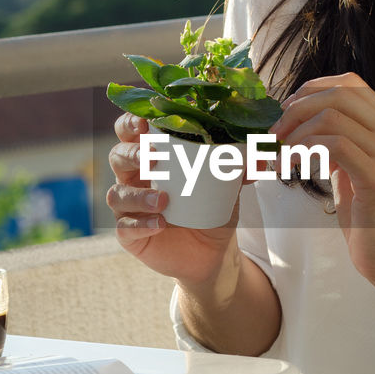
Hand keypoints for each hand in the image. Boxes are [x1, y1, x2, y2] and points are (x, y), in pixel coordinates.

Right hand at [106, 113, 240, 284]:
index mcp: (152, 157)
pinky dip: (141, 224)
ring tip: (163, 200)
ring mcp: (129, 207)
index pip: (130, 131)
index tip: (145, 121)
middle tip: (153, 157)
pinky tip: (160, 224)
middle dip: (132, 153)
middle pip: (118, 156)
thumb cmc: (213, 208)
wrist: (213, 252)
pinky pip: (125, 228)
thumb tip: (257, 156)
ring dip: (138, 194)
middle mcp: (134, 178)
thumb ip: (239, 168)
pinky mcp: (130, 234)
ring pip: (118, 194)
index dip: (131, 122)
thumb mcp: (227, 186)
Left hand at [270, 73, 374, 288]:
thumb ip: (340, 142)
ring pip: (333, 116)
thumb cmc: (370, 215)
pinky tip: (289, 166)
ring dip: (296, 131)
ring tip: (279, 153)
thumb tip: (305, 125)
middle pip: (339, 93)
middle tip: (275, 132)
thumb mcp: (354, 168)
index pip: (350, 83)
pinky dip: (303, 150)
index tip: (287, 110)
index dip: (313, 89)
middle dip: (299, 107)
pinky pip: (334, 144)